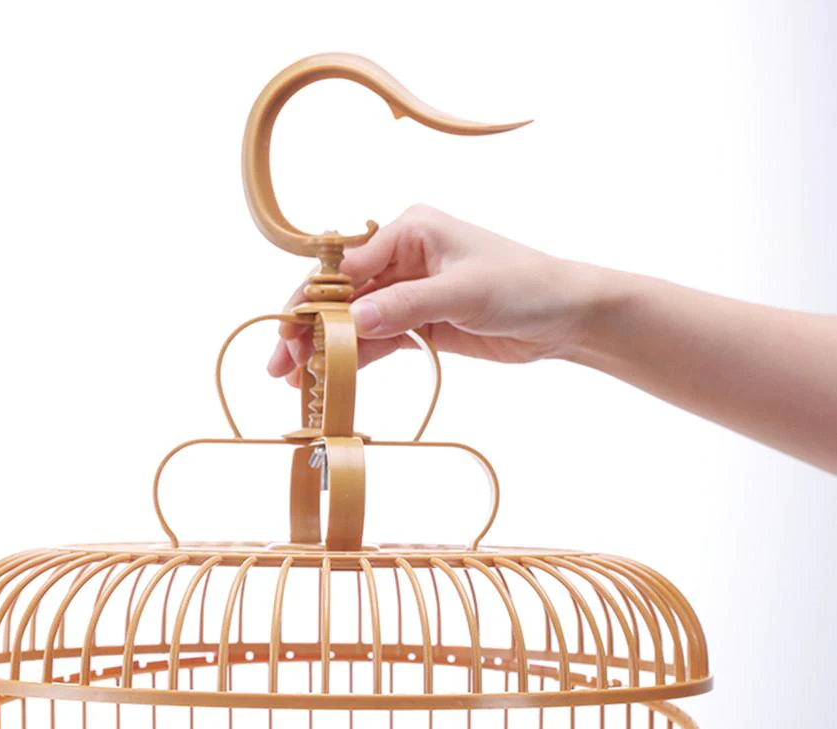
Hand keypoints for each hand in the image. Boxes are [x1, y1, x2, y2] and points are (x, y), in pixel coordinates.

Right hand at [266, 204, 605, 384]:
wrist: (564, 317)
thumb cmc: (521, 286)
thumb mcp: (461, 292)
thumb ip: (404, 306)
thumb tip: (351, 323)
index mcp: (408, 230)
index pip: (346, 265)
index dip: (313, 300)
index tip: (290, 332)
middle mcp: (402, 257)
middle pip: (342, 296)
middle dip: (310, 329)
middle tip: (281, 365)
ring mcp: (409, 292)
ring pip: (355, 323)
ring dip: (328, 351)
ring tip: (297, 382)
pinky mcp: (419, 323)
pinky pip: (378, 342)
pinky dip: (356, 361)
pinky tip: (332, 380)